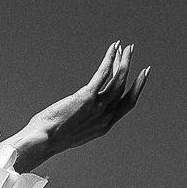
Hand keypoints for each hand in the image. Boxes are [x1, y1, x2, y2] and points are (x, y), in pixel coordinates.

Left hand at [9, 42, 149, 171]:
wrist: (43, 141)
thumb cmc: (52, 136)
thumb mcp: (76, 131)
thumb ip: (85, 120)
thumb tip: (83, 111)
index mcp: (105, 126)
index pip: (128, 103)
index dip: (138, 87)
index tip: (142, 74)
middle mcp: (105, 117)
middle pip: (124, 87)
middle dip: (129, 67)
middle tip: (131, 50)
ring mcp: (98, 107)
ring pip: (118, 79)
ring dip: (122, 60)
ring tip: (124, 46)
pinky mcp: (87, 97)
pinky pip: (103, 74)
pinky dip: (110, 59)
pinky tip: (113, 48)